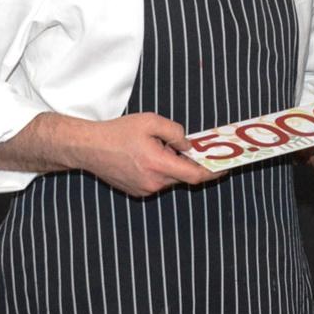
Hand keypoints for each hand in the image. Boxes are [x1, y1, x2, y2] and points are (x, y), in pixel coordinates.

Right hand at [76, 112, 218, 196]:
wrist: (88, 148)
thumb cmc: (117, 133)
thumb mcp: (151, 122)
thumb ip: (175, 132)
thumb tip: (189, 146)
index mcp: (158, 165)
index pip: (195, 175)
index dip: (213, 172)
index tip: (225, 167)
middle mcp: (153, 182)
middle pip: (183, 176)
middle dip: (190, 164)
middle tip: (194, 149)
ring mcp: (144, 189)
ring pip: (170, 179)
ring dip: (173, 166)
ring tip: (160, 147)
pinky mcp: (136, 191)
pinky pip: (157, 182)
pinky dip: (161, 171)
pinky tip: (149, 156)